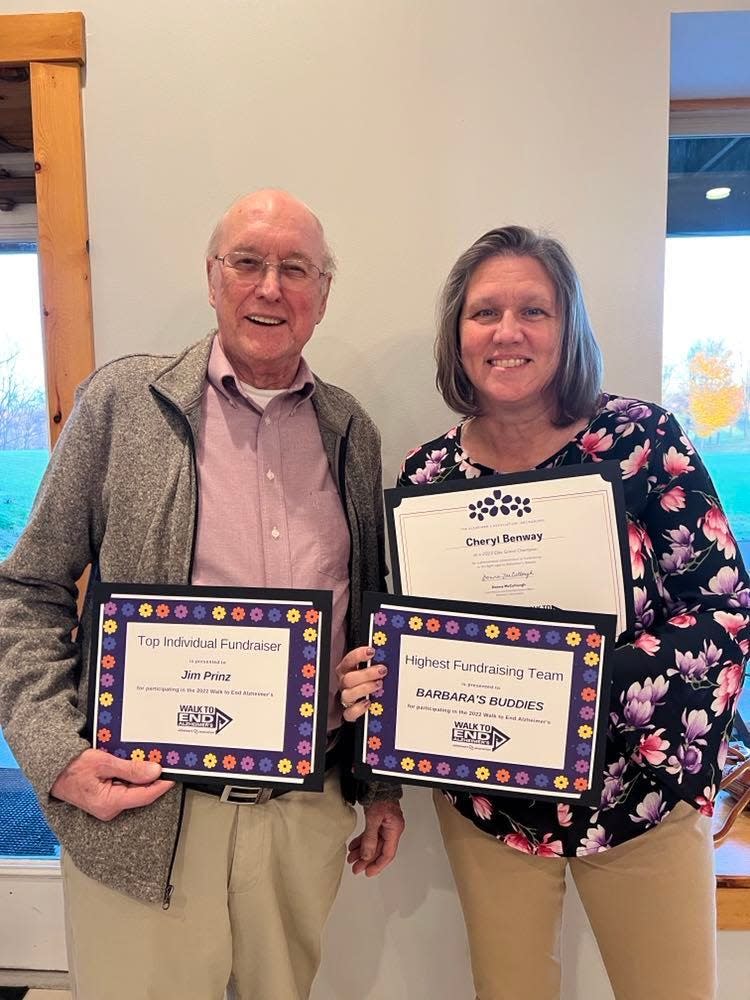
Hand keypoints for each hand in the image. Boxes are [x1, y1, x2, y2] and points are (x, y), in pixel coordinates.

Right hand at [50, 748, 174, 820]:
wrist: (53, 770)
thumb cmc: (72, 767)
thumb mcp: (102, 762)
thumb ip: (130, 768)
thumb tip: (154, 771)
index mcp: (109, 803)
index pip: (145, 796)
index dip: (162, 784)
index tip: (173, 774)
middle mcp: (110, 808)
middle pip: (141, 793)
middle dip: (153, 778)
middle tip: (163, 761)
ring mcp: (108, 805)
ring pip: (134, 790)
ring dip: (142, 776)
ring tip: (149, 761)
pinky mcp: (107, 799)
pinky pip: (126, 788)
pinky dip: (132, 777)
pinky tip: (135, 766)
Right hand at [336, 644, 386, 721]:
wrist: (364, 701)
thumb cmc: (369, 681)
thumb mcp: (371, 669)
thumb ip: (376, 663)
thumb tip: (390, 655)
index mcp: (347, 670)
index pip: (349, 660)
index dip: (358, 655)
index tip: (371, 652)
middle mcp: (345, 683)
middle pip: (349, 678)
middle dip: (367, 674)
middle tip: (382, 670)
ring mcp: (346, 698)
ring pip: (348, 694)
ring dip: (364, 689)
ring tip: (379, 685)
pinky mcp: (349, 712)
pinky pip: (349, 713)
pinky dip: (358, 708)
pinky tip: (368, 703)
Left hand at [347, 800, 404, 875]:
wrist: (378, 783)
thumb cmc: (380, 796)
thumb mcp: (374, 819)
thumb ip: (370, 838)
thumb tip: (367, 856)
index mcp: (394, 829)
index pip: (387, 854)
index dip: (378, 865)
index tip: (368, 872)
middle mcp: (391, 829)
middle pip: (379, 850)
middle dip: (367, 860)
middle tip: (356, 868)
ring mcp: (385, 825)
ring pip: (373, 844)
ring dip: (362, 852)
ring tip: (352, 859)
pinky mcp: (378, 821)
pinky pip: (370, 836)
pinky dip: (362, 842)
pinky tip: (354, 847)